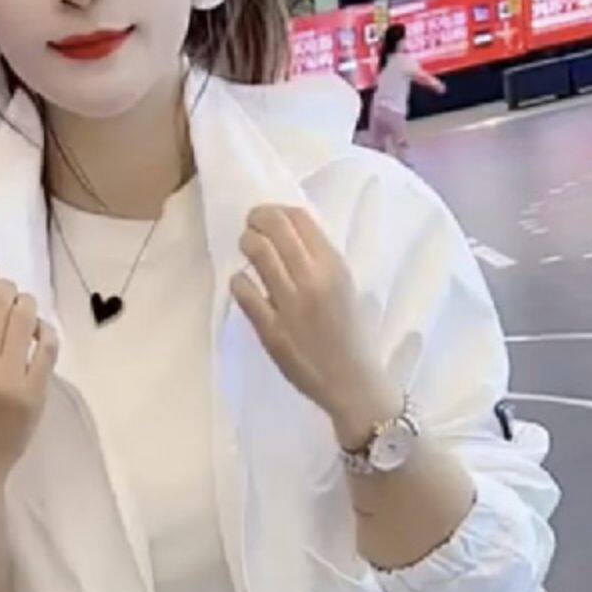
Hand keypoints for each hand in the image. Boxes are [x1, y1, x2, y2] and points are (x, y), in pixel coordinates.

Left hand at [229, 205, 391, 446]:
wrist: (352, 382)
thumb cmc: (351, 332)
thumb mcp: (345, 287)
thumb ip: (320, 261)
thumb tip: (286, 233)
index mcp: (335, 268)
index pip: (300, 219)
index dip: (279, 210)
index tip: (271, 215)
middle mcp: (312, 280)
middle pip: (275, 228)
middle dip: (257, 218)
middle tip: (251, 223)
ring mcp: (289, 305)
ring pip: (257, 253)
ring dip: (246, 243)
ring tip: (246, 246)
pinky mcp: (270, 329)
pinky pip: (244, 292)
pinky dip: (239, 281)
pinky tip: (244, 284)